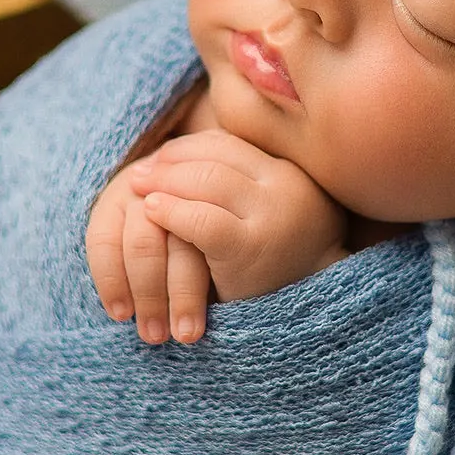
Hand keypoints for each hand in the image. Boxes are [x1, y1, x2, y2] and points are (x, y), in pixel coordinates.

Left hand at [87, 130, 346, 343]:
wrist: (316, 311)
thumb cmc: (282, 261)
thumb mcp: (274, 210)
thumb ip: (246, 182)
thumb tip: (186, 151)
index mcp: (290, 172)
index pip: (229, 143)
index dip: (188, 147)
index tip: (161, 156)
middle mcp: (286, 187)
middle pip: (216, 157)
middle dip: (171, 161)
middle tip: (140, 173)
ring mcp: (271, 216)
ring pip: (207, 181)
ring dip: (165, 182)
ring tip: (139, 189)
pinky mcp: (250, 248)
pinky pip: (202, 221)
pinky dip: (171, 212)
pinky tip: (151, 213)